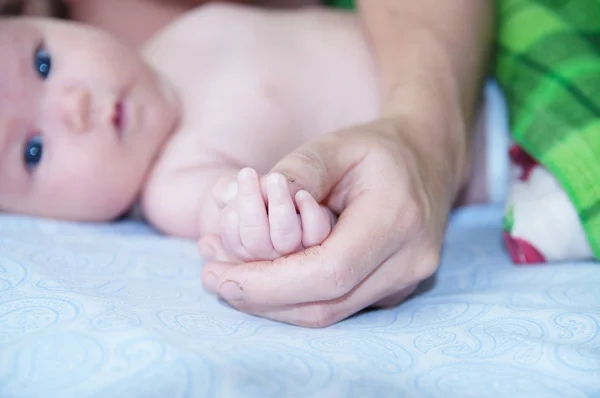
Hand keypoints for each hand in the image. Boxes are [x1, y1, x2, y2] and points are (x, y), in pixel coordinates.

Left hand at [200, 116, 456, 326]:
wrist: (428, 160)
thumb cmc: (378, 147)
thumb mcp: (336, 144)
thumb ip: (297, 172)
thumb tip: (251, 203)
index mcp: (397, 220)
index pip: (328, 272)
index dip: (270, 283)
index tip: (221, 276)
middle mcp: (409, 261)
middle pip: (325, 305)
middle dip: (262, 300)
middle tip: (213, 279)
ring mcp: (406, 281)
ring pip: (329, 314)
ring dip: (274, 304)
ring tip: (227, 279)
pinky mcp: (394, 291)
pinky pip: (339, 307)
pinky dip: (296, 299)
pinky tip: (264, 280)